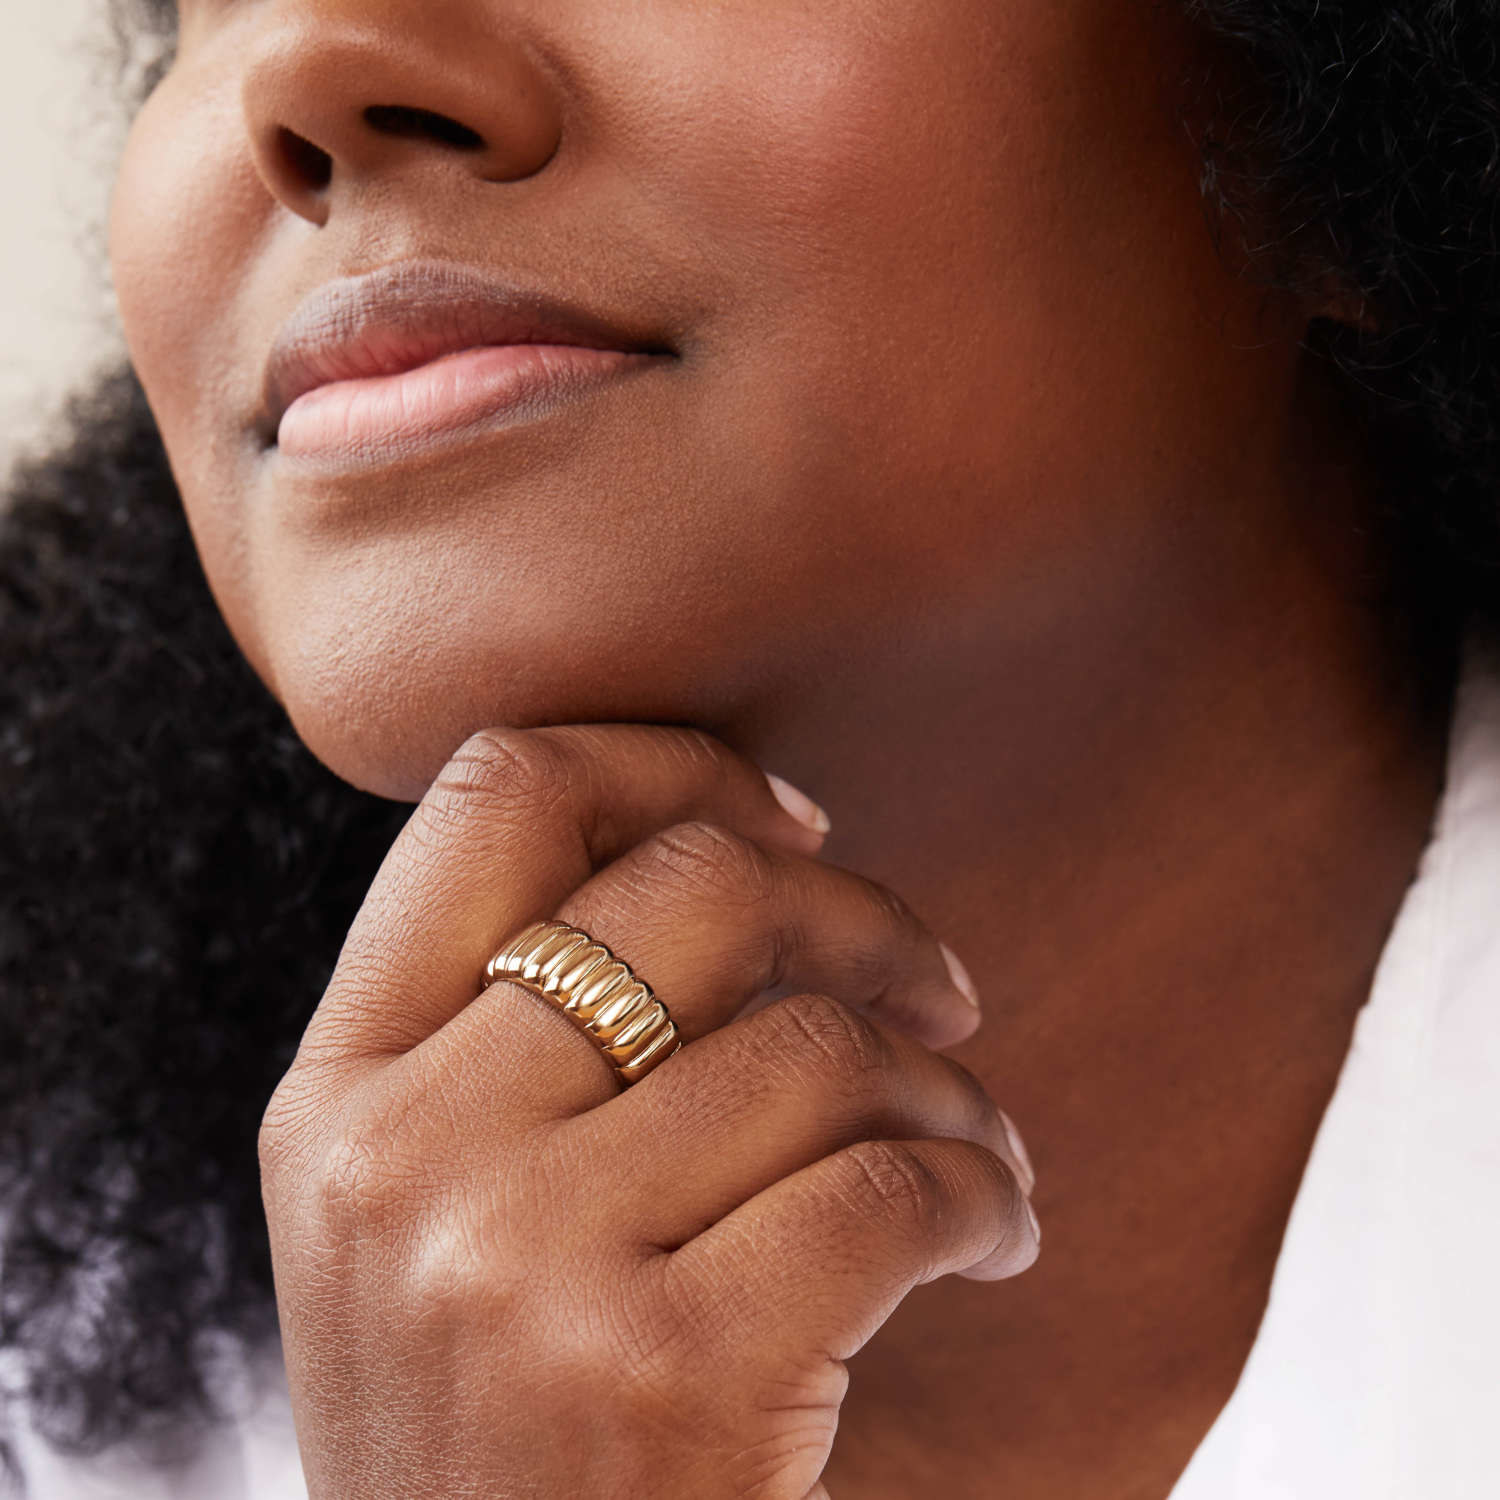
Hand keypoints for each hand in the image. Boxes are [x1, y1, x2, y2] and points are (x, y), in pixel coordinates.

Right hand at [259, 724, 1039, 1499]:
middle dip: (854, 910)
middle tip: (931, 979)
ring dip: (942, 1082)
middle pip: (692, 888)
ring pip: (814, 1046)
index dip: (670, 761)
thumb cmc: (509, 1437)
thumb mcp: (439, 1224)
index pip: (497, 797)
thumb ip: (528, 1036)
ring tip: (976, 1146)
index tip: (789, 819)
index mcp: (339, 1096)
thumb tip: (738, 835)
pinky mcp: (664, 1384)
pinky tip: (994, 1231)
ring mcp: (519, 1272)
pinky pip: (889, 1187)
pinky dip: (983, 1191)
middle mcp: (404, 1162)